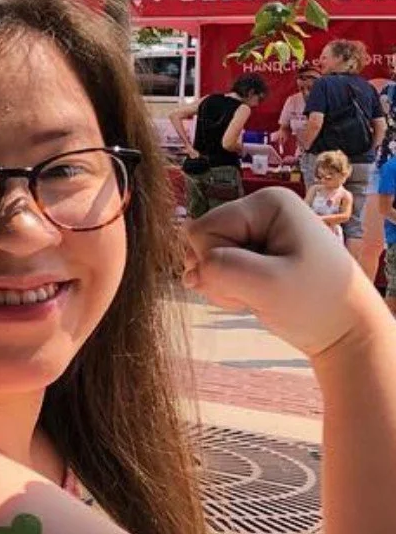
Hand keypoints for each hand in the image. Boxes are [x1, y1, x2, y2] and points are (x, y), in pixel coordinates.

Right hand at [183, 187, 379, 356]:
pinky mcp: (251, 253)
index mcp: (267, 203)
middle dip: (218, 274)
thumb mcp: (268, 285)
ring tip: (256, 295)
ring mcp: (255, 232)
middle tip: (254, 292)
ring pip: (204, 257)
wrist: (344, 330)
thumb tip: (189, 268)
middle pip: (201, 242)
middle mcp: (259, 210)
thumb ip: (219, 268)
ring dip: (221, 284)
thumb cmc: (317, 304)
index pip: (204, 230)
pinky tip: (251, 296)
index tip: (253, 282)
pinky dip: (225, 289)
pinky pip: (215, 268)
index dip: (215, 262)